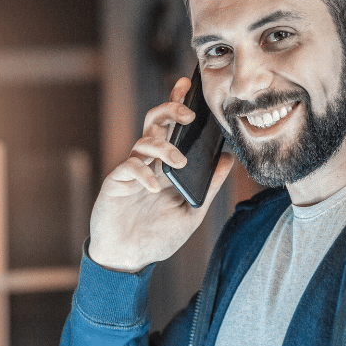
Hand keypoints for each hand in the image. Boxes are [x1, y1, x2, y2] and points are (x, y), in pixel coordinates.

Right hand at [87, 77, 233, 271]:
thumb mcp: (192, 212)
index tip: (186, 85)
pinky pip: (129, 166)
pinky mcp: (116, 182)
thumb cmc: (157, 237)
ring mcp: (132, 171)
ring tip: (178, 162)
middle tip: (188, 115)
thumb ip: (209, 186)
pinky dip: (143, 173)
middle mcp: (150, 163)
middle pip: (155, 122)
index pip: (173, 128)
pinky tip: (153, 187)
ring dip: (163, 146)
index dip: (177, 104)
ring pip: (144, 140)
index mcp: (167, 166)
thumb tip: (228, 159)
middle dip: (170, 111)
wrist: (128, 259)